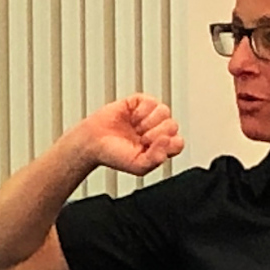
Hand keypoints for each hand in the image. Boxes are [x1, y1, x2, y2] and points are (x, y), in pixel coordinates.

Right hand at [65, 94, 183, 176]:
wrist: (91, 142)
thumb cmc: (113, 155)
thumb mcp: (137, 167)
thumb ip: (156, 159)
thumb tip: (167, 140)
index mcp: (160, 147)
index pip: (177, 143)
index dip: (166, 145)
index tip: (149, 148)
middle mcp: (157, 130)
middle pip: (172, 125)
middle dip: (154, 134)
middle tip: (139, 139)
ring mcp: (149, 116)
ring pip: (164, 111)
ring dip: (148, 122)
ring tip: (135, 128)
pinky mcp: (139, 103)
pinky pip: (151, 102)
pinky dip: (141, 111)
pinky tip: (132, 118)